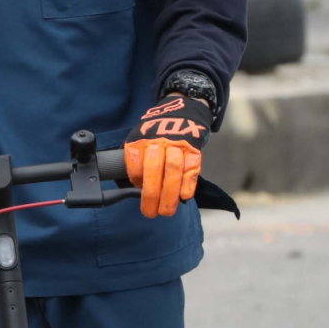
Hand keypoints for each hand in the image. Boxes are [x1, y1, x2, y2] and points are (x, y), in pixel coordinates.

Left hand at [123, 94, 211, 217]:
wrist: (180, 114)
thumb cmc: (154, 136)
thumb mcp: (138, 141)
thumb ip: (136, 161)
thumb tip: (135, 188)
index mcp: (140, 140)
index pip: (136, 160)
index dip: (136, 177)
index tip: (137, 190)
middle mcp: (159, 142)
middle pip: (154, 169)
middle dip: (152, 194)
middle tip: (150, 213)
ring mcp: (178, 146)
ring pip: (173, 170)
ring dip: (170, 193)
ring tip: (166, 211)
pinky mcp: (194, 151)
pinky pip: (192, 169)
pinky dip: (188, 184)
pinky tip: (184, 197)